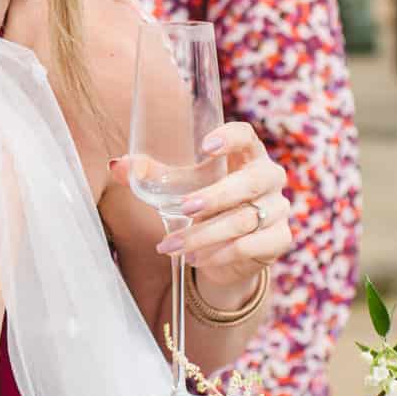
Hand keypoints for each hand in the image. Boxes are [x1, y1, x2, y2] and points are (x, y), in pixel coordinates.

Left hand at [118, 121, 292, 300]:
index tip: (205, 147)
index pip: (248, 135)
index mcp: (248, 154)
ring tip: (171, 246)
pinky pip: (251, 246)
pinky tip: (195, 259)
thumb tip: (116, 165)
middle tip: (184, 208)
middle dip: (214, 197)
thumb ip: (153, 175)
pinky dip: (220, 254)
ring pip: (244, 220)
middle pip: (248, 182)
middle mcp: (269, 178)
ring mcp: (278, 209)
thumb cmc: (207, 206)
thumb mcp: (182, 187)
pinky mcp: (280, 239)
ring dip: (204, 234)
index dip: (230, 138)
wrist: (228, 253)